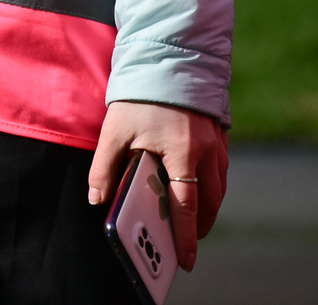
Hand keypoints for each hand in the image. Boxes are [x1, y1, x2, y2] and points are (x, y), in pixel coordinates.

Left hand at [89, 100, 228, 269]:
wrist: (167, 57)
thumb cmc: (138, 96)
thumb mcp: (114, 131)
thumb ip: (104, 168)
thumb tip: (97, 200)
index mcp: (183, 154)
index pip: (187, 207)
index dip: (186, 236)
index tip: (186, 260)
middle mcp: (207, 152)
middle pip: (210, 203)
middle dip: (199, 227)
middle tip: (186, 244)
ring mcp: (218, 144)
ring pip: (219, 188)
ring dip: (207, 208)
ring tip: (190, 223)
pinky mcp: (220, 136)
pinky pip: (220, 171)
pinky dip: (211, 187)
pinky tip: (196, 189)